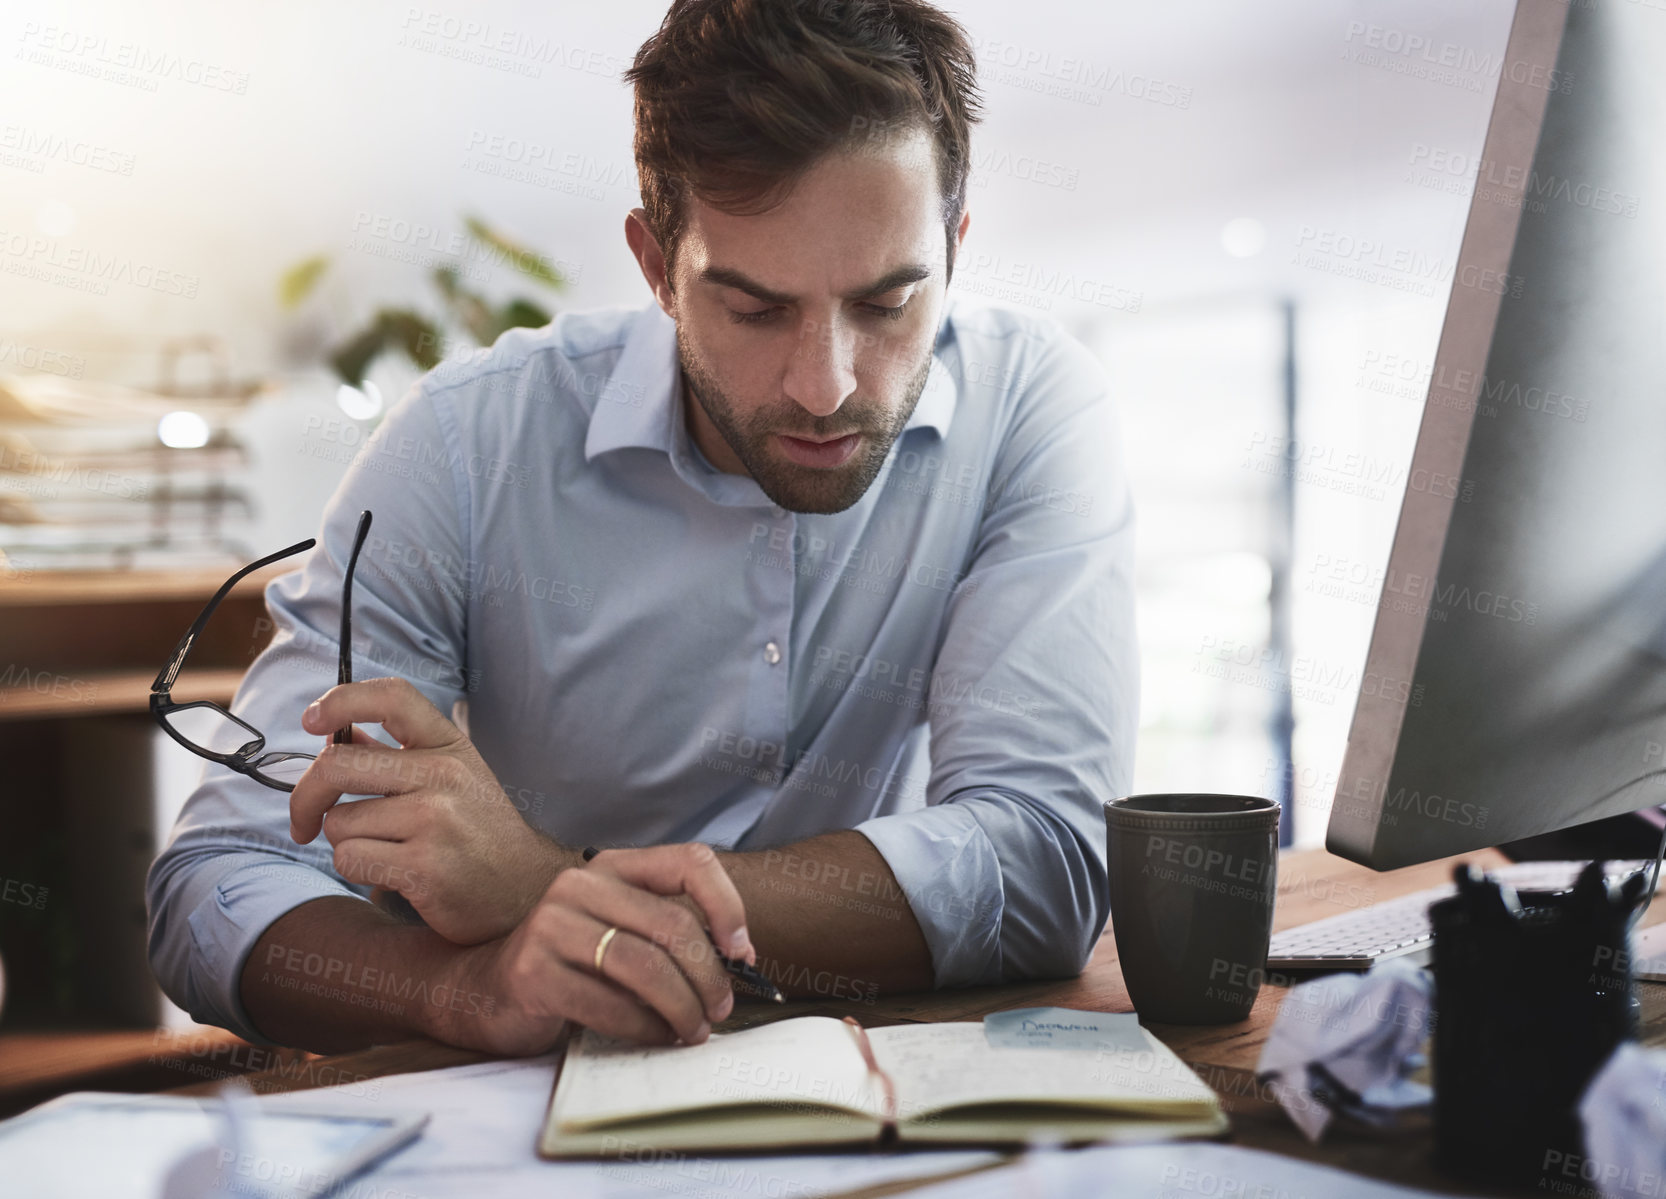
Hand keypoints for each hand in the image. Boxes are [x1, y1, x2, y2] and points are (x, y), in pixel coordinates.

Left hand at [289, 677, 560, 944]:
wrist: (526, 889)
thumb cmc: (478, 832)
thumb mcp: (450, 779)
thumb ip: (394, 756)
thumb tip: (334, 738)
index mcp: (450, 745)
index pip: (392, 698)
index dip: (341, 700)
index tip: (312, 721)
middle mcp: (444, 774)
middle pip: (336, 766)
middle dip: (306, 798)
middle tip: (304, 822)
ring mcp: (435, 819)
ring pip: (338, 822)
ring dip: (346, 843)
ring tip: (385, 851)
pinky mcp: (424, 866)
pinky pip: (349, 859)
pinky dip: (358, 870)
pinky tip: (393, 873)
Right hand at [430, 844, 753, 1053]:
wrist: (482, 992)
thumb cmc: (568, 966)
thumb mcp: (617, 932)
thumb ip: (666, 932)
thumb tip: (740, 958)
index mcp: (610, 867)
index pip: (689, 862)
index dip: (728, 904)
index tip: (743, 952)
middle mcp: (578, 886)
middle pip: (672, 926)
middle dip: (709, 976)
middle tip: (720, 1010)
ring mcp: (550, 926)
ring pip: (644, 966)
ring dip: (682, 1007)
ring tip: (693, 1030)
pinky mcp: (532, 972)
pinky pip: (608, 1004)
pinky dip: (644, 1028)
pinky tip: (656, 1038)